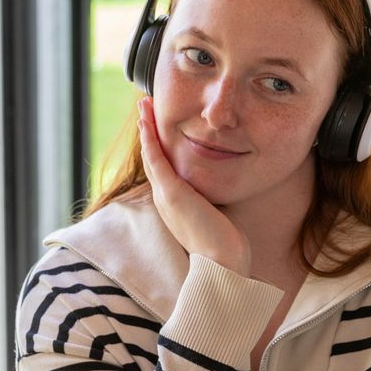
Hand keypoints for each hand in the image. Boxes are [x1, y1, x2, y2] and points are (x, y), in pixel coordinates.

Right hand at [138, 97, 251, 276]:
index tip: (159, 128)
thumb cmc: (226, 248)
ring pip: (151, 155)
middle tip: (145, 109)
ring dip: (146, 128)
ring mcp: (166, 196)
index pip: (164, 171)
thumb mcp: (219, 217)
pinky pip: (155, 159)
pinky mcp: (171, 193)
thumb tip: (227, 192)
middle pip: (153, 159)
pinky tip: (144, 120)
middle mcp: (166, 200)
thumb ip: (217, 203)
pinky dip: (149, 138)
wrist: (222, 264)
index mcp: (176, 206)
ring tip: (143, 105)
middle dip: (149, 132)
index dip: (159, 147)